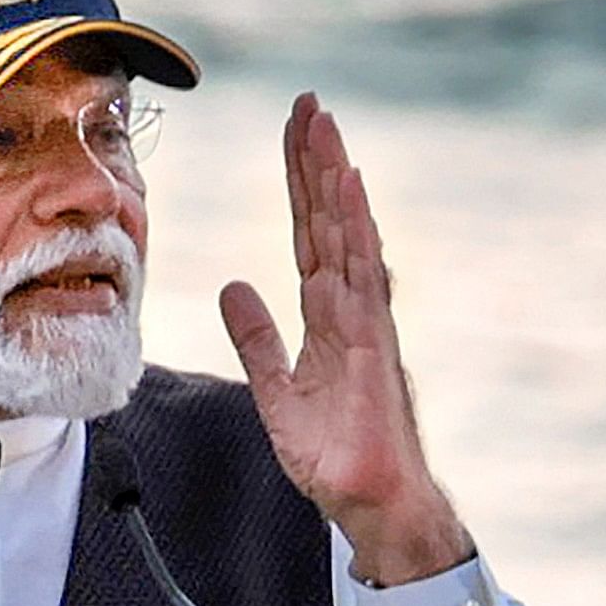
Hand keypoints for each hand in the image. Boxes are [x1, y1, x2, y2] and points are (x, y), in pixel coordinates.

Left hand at [219, 93, 474, 585]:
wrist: (367, 501)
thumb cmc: (334, 453)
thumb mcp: (276, 390)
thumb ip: (257, 338)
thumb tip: (233, 288)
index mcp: (326, 313)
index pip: (309, 232)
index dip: (300, 184)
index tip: (293, 134)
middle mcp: (349, 304)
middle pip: (330, 219)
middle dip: (317, 161)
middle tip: (308, 103)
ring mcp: (364, 318)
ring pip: (348, 232)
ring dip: (335, 177)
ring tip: (324, 124)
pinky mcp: (372, 340)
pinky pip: (362, 270)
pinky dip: (356, 224)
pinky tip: (349, 185)